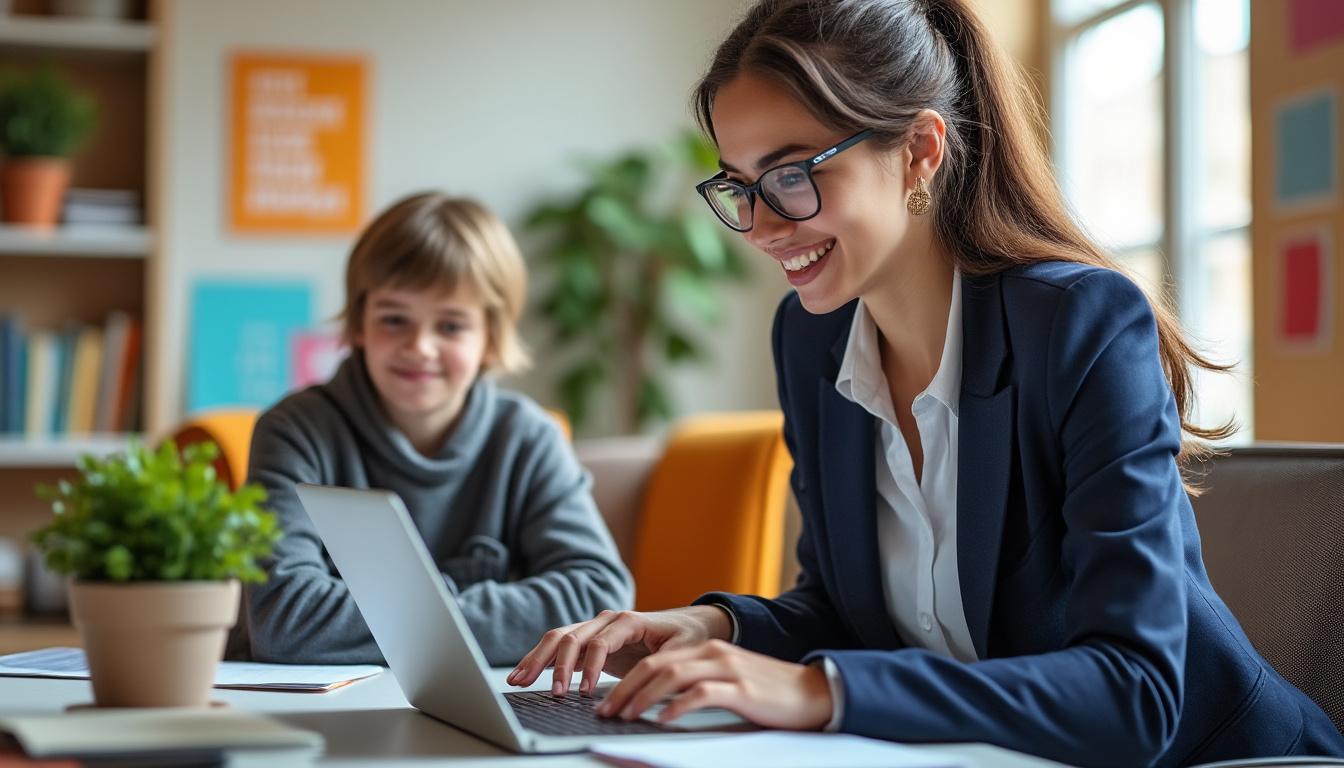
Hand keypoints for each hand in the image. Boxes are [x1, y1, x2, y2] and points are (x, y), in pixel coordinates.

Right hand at [507, 606, 731, 695]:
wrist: (688, 625)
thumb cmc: (686, 636)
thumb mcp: (683, 650)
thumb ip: (663, 665)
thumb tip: (646, 686)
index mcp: (628, 620)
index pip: (600, 643)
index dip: (589, 667)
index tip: (581, 692)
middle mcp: (606, 620)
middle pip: (572, 636)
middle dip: (556, 665)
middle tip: (551, 692)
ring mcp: (594, 628)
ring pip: (559, 639)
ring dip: (538, 659)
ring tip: (519, 680)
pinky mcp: (588, 640)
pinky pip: (559, 647)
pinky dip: (540, 659)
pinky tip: (522, 674)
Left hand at [595, 640, 833, 729]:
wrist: (811, 693)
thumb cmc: (766, 693)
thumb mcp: (726, 681)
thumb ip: (695, 684)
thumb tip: (657, 702)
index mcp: (706, 650)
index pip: (655, 660)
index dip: (626, 680)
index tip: (608, 701)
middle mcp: (713, 654)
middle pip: (656, 666)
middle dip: (625, 689)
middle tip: (606, 711)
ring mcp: (727, 669)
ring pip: (671, 676)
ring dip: (642, 697)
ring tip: (625, 715)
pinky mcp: (740, 689)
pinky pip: (700, 694)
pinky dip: (675, 707)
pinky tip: (660, 719)